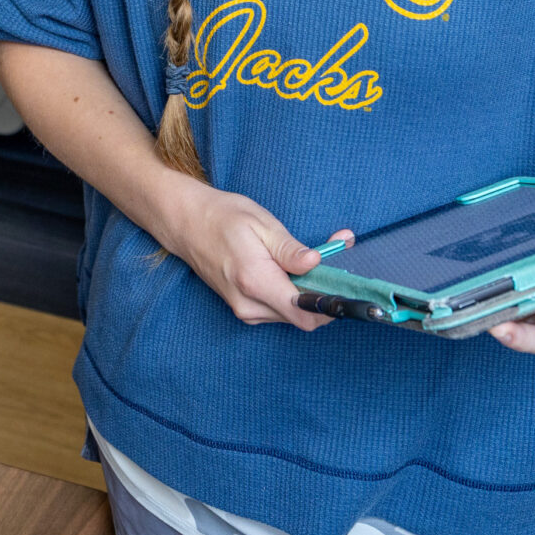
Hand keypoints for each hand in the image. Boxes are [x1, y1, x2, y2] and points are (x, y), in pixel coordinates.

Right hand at [161, 182, 352, 331]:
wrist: (186, 223)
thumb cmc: (223, 217)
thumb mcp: (261, 224)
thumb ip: (290, 249)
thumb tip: (316, 263)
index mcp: (256, 282)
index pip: (304, 315)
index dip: (331, 307)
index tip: (348, 290)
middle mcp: (249, 305)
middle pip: (302, 317)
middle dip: (323, 293)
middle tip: (335, 259)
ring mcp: (244, 310)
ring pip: (291, 314)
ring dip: (307, 293)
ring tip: (312, 259)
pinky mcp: (244, 308)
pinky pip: (278, 309)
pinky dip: (292, 293)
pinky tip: (293, 269)